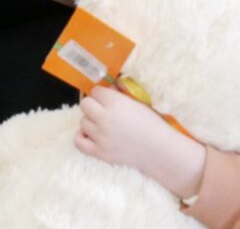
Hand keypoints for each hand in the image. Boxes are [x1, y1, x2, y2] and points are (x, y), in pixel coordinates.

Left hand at [75, 85, 205, 198]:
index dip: (102, 95)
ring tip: (105, 126)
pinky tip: (92, 135)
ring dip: (91, 122)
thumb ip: (118, 93)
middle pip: (85, 104)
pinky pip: (78, 141)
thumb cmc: (151, 124)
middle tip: (104, 112)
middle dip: (94, 106)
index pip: (95, 91)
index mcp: (115, 103)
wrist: (160, 151)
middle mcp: (105, 119)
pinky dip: (82, 137)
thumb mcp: (137, 102)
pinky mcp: (100, 152)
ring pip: (83, 122)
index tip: (109, 100)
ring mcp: (101, 137)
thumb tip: (105, 87)